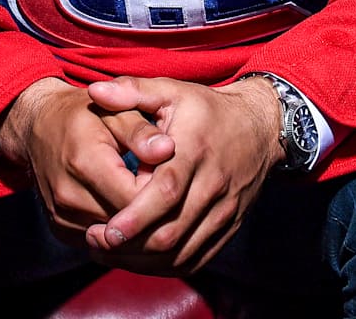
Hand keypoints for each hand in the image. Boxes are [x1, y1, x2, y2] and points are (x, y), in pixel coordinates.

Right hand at [0, 78, 173, 242]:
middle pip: (126, 225)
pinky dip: (118, 233)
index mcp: (84, 162)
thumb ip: (141, 131)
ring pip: (115, 240)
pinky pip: (100, 243)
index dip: (161, 193)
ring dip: (137, 227)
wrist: (39, 127)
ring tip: (151, 203)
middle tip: (169, 195)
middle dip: (152, 214)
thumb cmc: (84, 115)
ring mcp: (61, 217)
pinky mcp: (60, 230)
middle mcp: (68, 195)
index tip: (174, 177)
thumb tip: (168, 149)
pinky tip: (130, 211)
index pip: (136, 198)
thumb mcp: (115, 111)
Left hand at [81, 75, 282, 274]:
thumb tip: (94, 91)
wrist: (260, 127)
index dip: (135, 218)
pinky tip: (139, 259)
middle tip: (95, 242)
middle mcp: (212, 185)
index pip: (166, 193)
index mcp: (193, 151)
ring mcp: (223, 210)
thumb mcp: (171, 91)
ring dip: (143, 260)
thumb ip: (131, 91)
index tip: (105, 231)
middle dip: (130, 246)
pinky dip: (166, 265)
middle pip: (171, 231)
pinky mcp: (228, 227)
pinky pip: (196, 258)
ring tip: (109, 252)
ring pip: (182, 251)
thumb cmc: (207, 109)